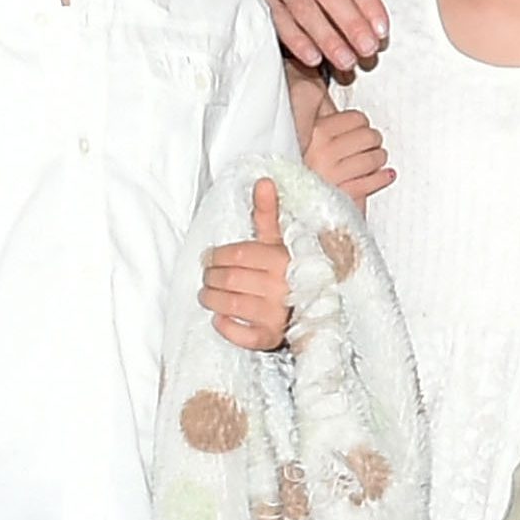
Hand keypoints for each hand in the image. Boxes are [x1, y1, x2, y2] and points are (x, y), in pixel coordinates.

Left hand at [201, 178, 290, 351]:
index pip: (238, 254)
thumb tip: (263, 181)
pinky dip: (226, 328)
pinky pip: (243, 336)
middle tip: (206, 277)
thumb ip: (267, 213)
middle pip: (230, 279)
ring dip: (212, 300)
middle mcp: (281, 287)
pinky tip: (220, 319)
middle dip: (211, 278)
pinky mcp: (272, 338)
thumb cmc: (288, 270)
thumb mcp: (279, 242)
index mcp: (282, 260)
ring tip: (206, 295)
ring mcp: (277, 315)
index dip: (217, 256)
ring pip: (231, 305)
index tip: (210, 257)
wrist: (313, 307)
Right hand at [304, 106, 393, 212]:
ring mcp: (335, 175)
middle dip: (372, 140)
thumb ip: (320, 116)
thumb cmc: (295, 165)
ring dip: (378, 158)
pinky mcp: (343, 195)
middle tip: (368, 144)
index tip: (358, 129)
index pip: (357, 118)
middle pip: (369, 136)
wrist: (287, 201)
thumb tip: (332, 99)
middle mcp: (325, 153)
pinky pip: (373, 181)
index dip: (360, 123)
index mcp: (315, 133)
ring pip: (374, 158)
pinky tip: (385, 174)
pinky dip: (382, 177)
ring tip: (374, 159)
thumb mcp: (302, 133)